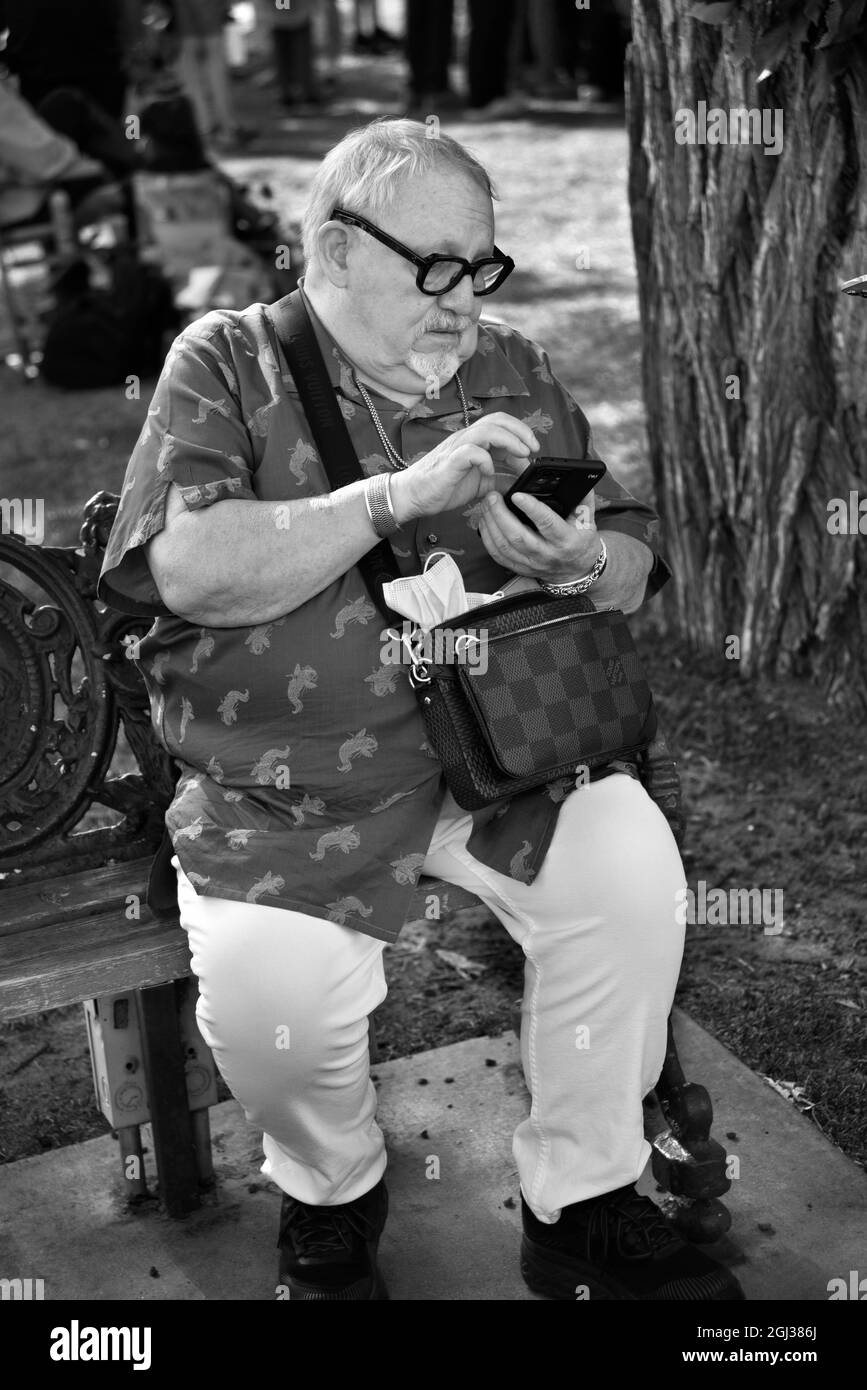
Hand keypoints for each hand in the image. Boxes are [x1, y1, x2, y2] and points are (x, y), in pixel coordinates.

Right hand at [389, 412, 538, 522]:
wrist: (413, 495)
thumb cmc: (443, 486)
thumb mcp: (480, 485)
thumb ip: (500, 480)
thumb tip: (521, 483)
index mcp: (474, 442)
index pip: (502, 426)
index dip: (521, 436)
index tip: (533, 454)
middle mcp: (467, 439)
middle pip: (497, 420)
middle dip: (521, 431)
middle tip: (534, 448)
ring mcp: (457, 448)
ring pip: (487, 430)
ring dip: (509, 440)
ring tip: (521, 455)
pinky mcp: (450, 461)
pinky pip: (471, 451)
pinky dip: (485, 459)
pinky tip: (490, 472)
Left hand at [477, 488, 602, 581]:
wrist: (577, 570)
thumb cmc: (581, 541)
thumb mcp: (588, 520)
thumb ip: (583, 498)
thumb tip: (579, 476)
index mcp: (566, 540)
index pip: (547, 523)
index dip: (531, 508)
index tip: (516, 494)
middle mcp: (547, 554)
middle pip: (518, 536)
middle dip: (501, 515)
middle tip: (492, 496)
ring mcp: (532, 563)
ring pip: (505, 546)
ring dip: (491, 525)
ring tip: (486, 505)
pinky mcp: (521, 568)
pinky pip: (499, 556)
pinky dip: (488, 539)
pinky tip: (484, 522)